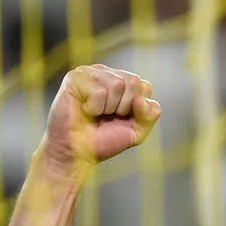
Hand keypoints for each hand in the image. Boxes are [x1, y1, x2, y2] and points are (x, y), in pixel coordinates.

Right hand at [39, 64, 160, 177]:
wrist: (78, 153)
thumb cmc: (103, 140)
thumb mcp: (136, 131)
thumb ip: (150, 114)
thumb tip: (141, 99)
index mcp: (122, 81)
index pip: (145, 86)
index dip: (137, 109)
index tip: (121, 119)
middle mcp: (107, 73)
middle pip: (134, 82)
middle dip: (124, 107)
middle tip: (106, 117)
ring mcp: (90, 72)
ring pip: (117, 84)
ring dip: (108, 108)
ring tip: (94, 114)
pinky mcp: (75, 77)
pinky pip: (100, 91)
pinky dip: (94, 108)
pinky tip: (83, 110)